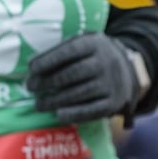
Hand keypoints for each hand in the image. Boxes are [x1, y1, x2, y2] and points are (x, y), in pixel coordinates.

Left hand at [25, 33, 141, 123]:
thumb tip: (32, 64)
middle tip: (30, 87)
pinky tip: (59, 114)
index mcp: (96, 44)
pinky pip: (92, 110)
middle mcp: (106, 62)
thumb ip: (62, 50)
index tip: (32, 67)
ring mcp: (111, 83)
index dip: (50, 59)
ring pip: (80, 93)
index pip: (71, 50)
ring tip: (39, 104)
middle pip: (73, 73)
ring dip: (55, 100)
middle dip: (48, 81)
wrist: (127, 72)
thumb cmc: (94, 57)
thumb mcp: (84, 44)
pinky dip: (74, 114)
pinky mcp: (113, 102)